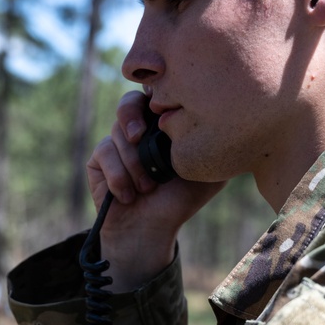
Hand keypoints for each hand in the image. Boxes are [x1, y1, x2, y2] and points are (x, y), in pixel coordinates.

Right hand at [86, 91, 225, 290]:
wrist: (152, 229)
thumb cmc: (180, 200)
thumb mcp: (206, 171)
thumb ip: (214, 145)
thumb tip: (227, 118)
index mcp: (162, 126)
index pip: (156, 95)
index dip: (157, 95)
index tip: (164, 109)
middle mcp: (137, 129)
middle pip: (129, 102)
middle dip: (131, 115)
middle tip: (138, 137)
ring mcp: (115, 143)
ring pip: (117, 134)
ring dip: (133, 164)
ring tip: (147, 188)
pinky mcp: (97, 160)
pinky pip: (104, 154)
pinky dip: (119, 177)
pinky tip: (129, 196)